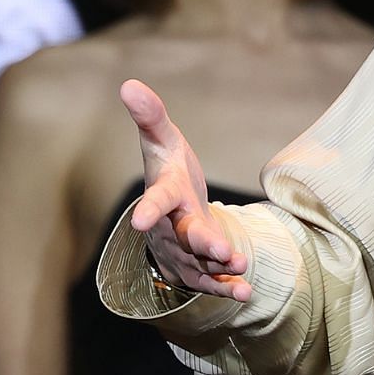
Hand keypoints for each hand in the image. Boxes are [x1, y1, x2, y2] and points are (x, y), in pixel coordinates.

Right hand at [120, 79, 251, 302]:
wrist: (174, 206)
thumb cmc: (170, 167)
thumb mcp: (164, 139)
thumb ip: (151, 116)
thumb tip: (128, 83)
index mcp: (164, 193)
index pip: (156, 199)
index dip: (148, 210)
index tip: (139, 220)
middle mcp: (169, 226)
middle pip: (183, 237)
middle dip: (202, 244)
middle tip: (222, 250)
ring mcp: (182, 249)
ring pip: (198, 263)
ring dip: (219, 269)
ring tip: (241, 269)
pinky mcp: (195, 266)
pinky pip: (209, 280)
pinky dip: (225, 287)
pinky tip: (244, 291)